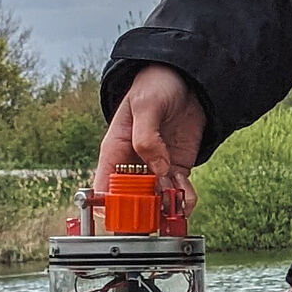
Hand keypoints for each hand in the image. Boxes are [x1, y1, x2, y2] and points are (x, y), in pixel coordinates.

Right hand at [95, 65, 205, 206]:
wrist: (187, 77)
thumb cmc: (155, 84)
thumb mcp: (146, 105)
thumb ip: (146, 137)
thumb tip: (155, 167)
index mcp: (115, 150)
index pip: (104, 186)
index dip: (110, 205)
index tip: (125, 214)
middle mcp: (133, 163)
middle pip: (131, 200)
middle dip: (143, 211)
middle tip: (157, 211)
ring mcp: (156, 167)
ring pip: (156, 199)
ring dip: (166, 207)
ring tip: (175, 202)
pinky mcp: (176, 167)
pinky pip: (178, 191)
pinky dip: (183, 199)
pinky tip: (186, 195)